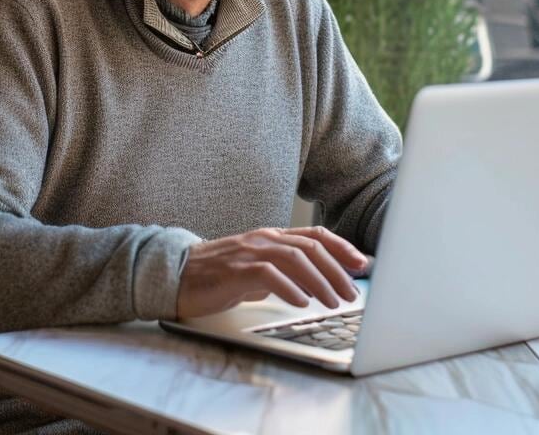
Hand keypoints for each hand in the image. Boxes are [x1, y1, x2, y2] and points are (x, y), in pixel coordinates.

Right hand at [175, 226, 370, 318]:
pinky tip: (302, 303)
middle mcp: (264, 239)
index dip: (342, 247)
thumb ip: (281, 271)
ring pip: (295, 259)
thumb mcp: (256, 270)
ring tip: (334, 302)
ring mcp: (249, 252)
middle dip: (337, 270)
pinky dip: (289, 288)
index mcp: (271, 237)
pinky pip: (268, 275)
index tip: (363, 263)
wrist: (175, 275)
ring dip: (320, 282)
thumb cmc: (217, 275)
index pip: (315, 235)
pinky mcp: (235, 269)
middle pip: (311, 247)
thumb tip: (311, 285)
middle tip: (353, 292)